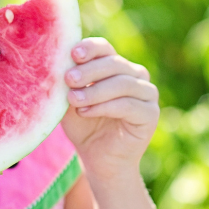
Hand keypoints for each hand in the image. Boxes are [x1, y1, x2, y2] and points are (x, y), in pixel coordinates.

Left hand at [61, 38, 158, 181]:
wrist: (98, 160)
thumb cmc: (84, 127)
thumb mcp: (70, 102)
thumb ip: (68, 83)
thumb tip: (57, 63)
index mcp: (115, 66)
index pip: (104, 49)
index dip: (90, 48)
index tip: (73, 54)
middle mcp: (135, 75)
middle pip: (114, 63)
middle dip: (89, 71)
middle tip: (68, 79)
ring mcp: (146, 93)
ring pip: (122, 83)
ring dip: (95, 91)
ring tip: (73, 100)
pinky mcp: (151, 113)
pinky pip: (128, 105)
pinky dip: (105, 107)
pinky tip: (85, 112)